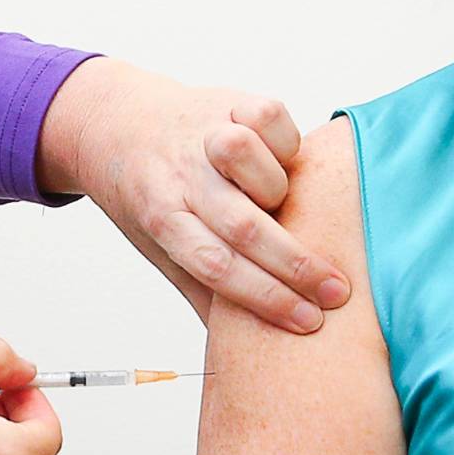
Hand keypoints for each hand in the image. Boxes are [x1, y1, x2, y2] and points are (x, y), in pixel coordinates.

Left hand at [36, 57, 350, 333]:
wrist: (116, 124)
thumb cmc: (149, 194)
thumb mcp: (159, 247)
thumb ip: (202, 289)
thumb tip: (245, 354)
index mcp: (162, 220)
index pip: (215, 268)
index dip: (265, 298)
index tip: (308, 322)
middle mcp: (180, 179)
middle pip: (242, 227)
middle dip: (296, 266)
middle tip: (337, 293)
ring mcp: (203, 137)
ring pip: (250, 163)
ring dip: (277, 189)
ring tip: (288, 205)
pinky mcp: (226, 100)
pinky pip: (268, 117)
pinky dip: (285, 141)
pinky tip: (286, 162)